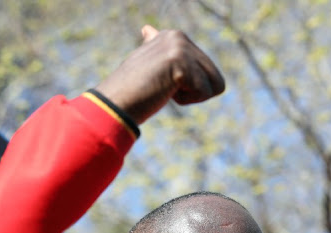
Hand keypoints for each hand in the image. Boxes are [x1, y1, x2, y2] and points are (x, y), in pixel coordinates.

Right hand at [94, 25, 224, 124]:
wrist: (114, 104)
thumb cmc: (130, 90)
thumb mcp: (147, 63)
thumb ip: (157, 48)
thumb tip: (149, 30)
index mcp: (173, 36)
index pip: (207, 70)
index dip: (188, 87)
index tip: (160, 83)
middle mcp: (179, 37)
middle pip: (215, 78)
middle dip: (193, 91)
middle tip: (162, 88)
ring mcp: (180, 48)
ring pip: (214, 85)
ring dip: (191, 96)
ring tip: (163, 88)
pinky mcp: (181, 63)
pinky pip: (205, 93)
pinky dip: (185, 101)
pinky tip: (162, 92)